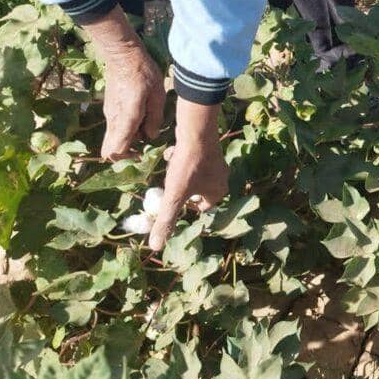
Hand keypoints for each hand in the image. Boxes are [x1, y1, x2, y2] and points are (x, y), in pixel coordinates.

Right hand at [83, 7, 165, 159]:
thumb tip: (150, 137)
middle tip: (144, 146)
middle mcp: (114, 120)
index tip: (142, 154)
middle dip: (126, 153)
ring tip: (147, 127)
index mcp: (126, 119)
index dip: (127, 158)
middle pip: (110, 150)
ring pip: (113, 138)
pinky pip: (116, 127)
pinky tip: (142, 117)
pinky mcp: (110, 108)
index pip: (115, 151)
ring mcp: (110, 114)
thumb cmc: (143, 73)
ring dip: (128, 140)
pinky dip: (126, 129)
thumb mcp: (157, 95)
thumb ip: (154, 118)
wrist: (123, 55)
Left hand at [149, 100, 228, 250]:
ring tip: (172, 169)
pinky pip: (196, 160)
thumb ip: (166, 220)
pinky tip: (174, 154)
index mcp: (218, 193)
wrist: (196, 133)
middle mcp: (222, 178)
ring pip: (196, 175)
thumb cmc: (188, 167)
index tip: (172, 199)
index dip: (184, 205)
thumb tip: (156, 246)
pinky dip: (185, 160)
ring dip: (182, 174)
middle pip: (198, 191)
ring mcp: (218, 162)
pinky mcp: (211, 148)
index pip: (202, 208)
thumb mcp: (174, 196)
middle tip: (170, 184)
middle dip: (183, 189)